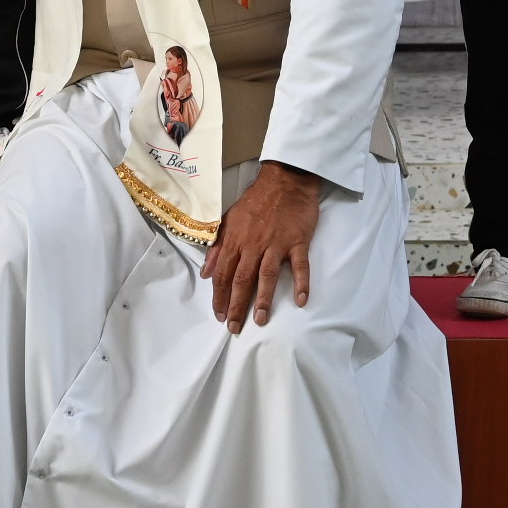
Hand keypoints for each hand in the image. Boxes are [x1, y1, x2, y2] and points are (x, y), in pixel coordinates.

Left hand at [204, 161, 322, 331]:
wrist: (285, 180)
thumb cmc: (257, 201)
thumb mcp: (230, 220)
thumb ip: (218, 247)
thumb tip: (205, 271)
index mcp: (236, 240)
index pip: (223, 273)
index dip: (219, 296)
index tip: (219, 314)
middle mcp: (254, 244)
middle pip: (242, 279)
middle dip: (236, 305)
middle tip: (234, 327)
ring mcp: (277, 243)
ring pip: (267, 275)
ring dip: (263, 299)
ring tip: (260, 320)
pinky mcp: (297, 241)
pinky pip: (300, 265)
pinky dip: (301, 283)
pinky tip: (300, 301)